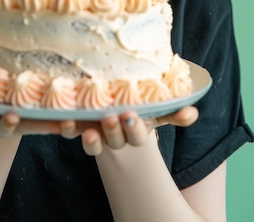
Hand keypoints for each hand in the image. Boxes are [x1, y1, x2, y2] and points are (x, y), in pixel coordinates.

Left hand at [74, 106, 198, 155]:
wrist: (114, 112)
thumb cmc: (138, 112)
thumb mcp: (156, 111)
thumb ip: (174, 112)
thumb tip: (192, 113)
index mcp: (134, 131)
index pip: (137, 134)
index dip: (134, 129)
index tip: (131, 116)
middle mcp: (114, 136)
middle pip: (114, 139)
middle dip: (113, 130)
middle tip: (110, 118)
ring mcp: (96, 132)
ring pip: (92, 141)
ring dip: (89, 139)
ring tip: (86, 130)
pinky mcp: (78, 126)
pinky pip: (71, 132)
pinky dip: (66, 128)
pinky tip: (61, 122)